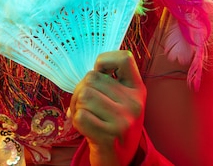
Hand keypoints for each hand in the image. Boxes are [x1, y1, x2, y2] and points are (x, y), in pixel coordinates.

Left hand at [68, 50, 145, 165]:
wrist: (121, 161)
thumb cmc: (115, 125)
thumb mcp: (122, 100)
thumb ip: (110, 82)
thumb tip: (87, 71)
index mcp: (137, 89)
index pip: (124, 58)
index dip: (105, 61)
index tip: (101, 73)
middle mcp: (134, 102)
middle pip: (92, 77)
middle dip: (81, 89)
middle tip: (86, 104)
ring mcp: (123, 120)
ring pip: (84, 95)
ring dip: (77, 106)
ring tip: (85, 115)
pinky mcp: (109, 136)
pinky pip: (80, 115)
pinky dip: (76, 120)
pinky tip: (85, 127)